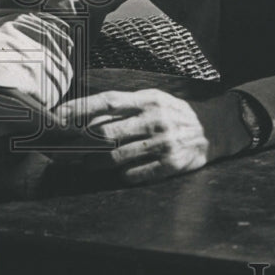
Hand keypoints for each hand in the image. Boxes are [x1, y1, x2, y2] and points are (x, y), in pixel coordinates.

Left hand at [55, 89, 248, 184]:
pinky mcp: (172, 164)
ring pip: (117, 157)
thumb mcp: (154, 101)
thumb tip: (85, 120)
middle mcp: (156, 119)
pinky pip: (135, 174)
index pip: (109, 101)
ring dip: (96, 163)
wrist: (215, 128)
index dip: (81, 109)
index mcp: (150, 100)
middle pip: (108, 133)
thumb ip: (124, 109)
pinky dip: (122, 174)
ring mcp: (164, 143)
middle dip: (81, 144)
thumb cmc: (175, 114)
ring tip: (87, 164)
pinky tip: (118, 171)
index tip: (58, 117)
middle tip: (65, 151)